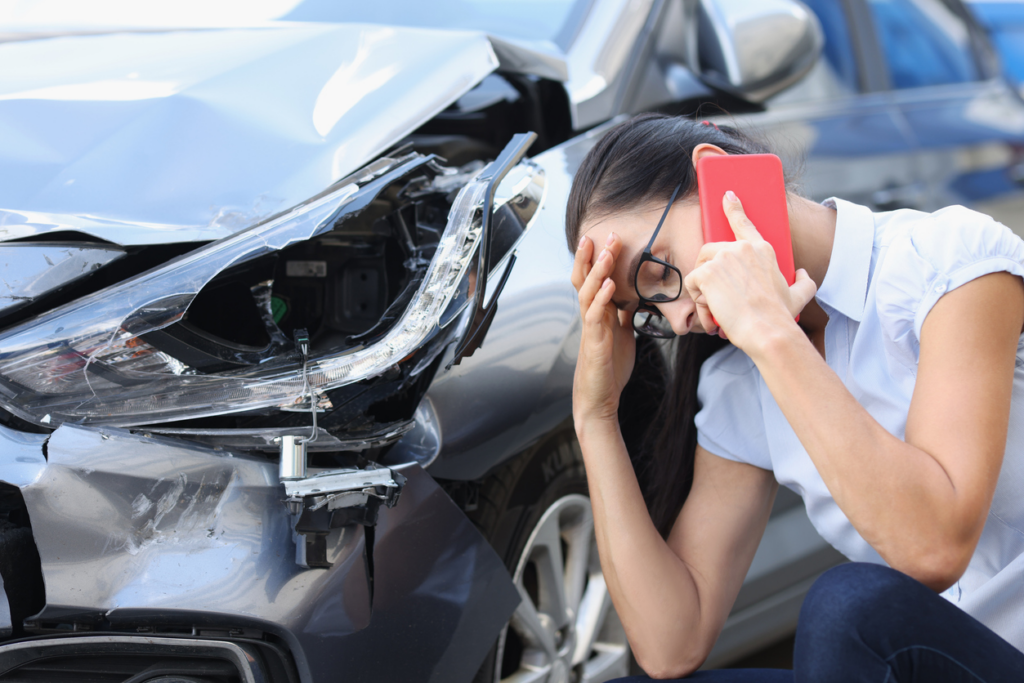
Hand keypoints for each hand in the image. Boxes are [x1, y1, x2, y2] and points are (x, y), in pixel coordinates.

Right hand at [571, 233, 635, 425]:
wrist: (599, 398)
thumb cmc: (609, 367)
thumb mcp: (621, 334)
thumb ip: (623, 314)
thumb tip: (635, 297)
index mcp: (597, 313)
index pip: (591, 278)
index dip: (595, 258)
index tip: (606, 238)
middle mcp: (590, 317)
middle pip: (584, 279)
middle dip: (593, 256)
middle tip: (605, 234)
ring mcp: (590, 328)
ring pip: (587, 292)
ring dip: (597, 270)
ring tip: (607, 252)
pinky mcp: (594, 343)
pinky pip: (594, 316)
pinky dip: (601, 298)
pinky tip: (608, 285)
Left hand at [683, 191, 816, 351]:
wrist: (768, 330)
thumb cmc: (781, 316)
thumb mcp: (800, 295)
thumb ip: (804, 281)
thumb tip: (803, 274)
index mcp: (763, 249)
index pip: (743, 222)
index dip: (733, 207)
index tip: (727, 195)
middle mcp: (742, 248)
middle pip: (711, 250)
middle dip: (709, 272)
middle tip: (719, 296)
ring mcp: (724, 257)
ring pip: (700, 266)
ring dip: (703, 287)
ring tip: (717, 306)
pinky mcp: (708, 271)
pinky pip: (692, 282)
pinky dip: (697, 299)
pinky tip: (711, 310)